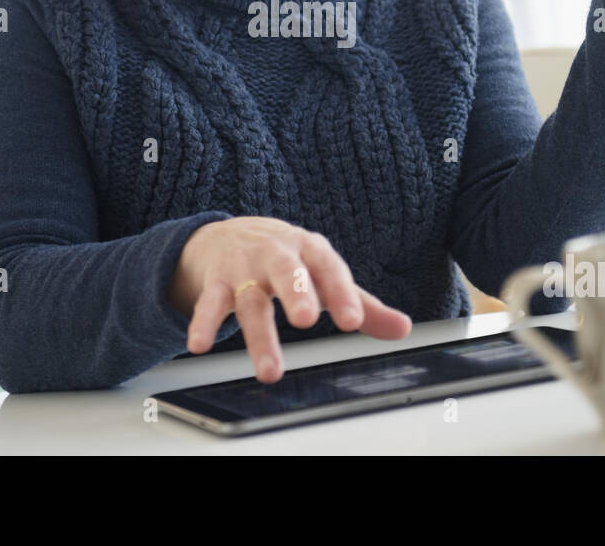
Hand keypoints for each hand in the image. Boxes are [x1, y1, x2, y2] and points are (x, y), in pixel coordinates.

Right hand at [167, 216, 412, 382]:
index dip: (342, 293)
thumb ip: (360, 304)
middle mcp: (277, 256)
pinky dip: (204, 323)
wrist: (228, 233)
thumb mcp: (324, 274)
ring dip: (259, 335)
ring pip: (250, 300)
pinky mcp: (216, 282)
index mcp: (311, 252)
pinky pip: (209, 303)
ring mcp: (245, 268)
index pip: (330, 269)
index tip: (353, 321)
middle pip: (287, 271)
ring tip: (270, 370)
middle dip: (297, 293)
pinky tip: (200, 345)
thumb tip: (403, 328)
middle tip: (306, 319)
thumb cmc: (287, 260)